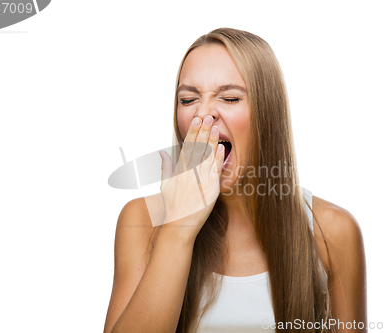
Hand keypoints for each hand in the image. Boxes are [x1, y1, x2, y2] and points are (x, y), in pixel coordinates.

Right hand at [158, 115, 224, 239]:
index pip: (186, 147)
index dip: (192, 133)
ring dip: (212, 141)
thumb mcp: (164, 185)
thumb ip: (166, 167)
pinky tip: (222, 149)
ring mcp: (199, 181)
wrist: (178, 226)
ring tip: (216, 127)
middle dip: (202, 131)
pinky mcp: (209, 189)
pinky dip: (218, 160)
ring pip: (207, 157)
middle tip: (208, 117)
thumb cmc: (172, 207)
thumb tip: (162, 152)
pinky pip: (215, 172)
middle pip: (197, 148)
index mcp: (178, 171)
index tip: (196, 121)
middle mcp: (188, 174)